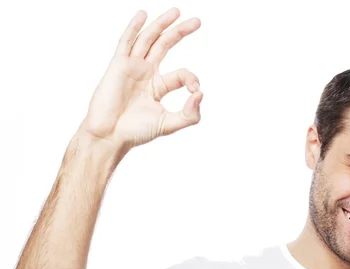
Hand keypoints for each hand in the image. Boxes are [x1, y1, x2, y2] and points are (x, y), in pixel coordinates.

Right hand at [78, 8, 202, 151]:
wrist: (109, 135)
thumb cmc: (135, 132)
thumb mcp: (169, 124)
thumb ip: (190, 114)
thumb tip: (200, 93)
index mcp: (158, 86)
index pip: (182, 74)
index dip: (192, 79)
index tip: (196, 91)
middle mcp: (146, 72)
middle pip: (165, 45)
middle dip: (181, 33)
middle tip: (197, 21)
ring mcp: (132, 67)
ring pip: (149, 39)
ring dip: (162, 24)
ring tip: (176, 12)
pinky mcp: (118, 65)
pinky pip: (127, 42)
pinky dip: (134, 28)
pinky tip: (143, 15)